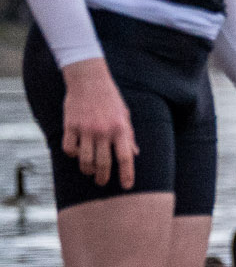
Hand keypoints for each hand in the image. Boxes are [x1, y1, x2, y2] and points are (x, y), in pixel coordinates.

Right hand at [60, 59, 137, 188]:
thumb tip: (135, 154)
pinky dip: (72, 154)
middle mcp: (104, 131)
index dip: (127, 174)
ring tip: (89, 171)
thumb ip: (129, 136)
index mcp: (121, 129)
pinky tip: (75, 153)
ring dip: (87, 169)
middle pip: (104, 163)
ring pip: (85, 159)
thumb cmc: (110, 98)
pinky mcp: (70, 125)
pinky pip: (68, 148)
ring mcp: (86, 129)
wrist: (89, 79)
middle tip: (102, 182)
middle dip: (103, 177)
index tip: (127, 187)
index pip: (126, 158)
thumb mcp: (125, 115)